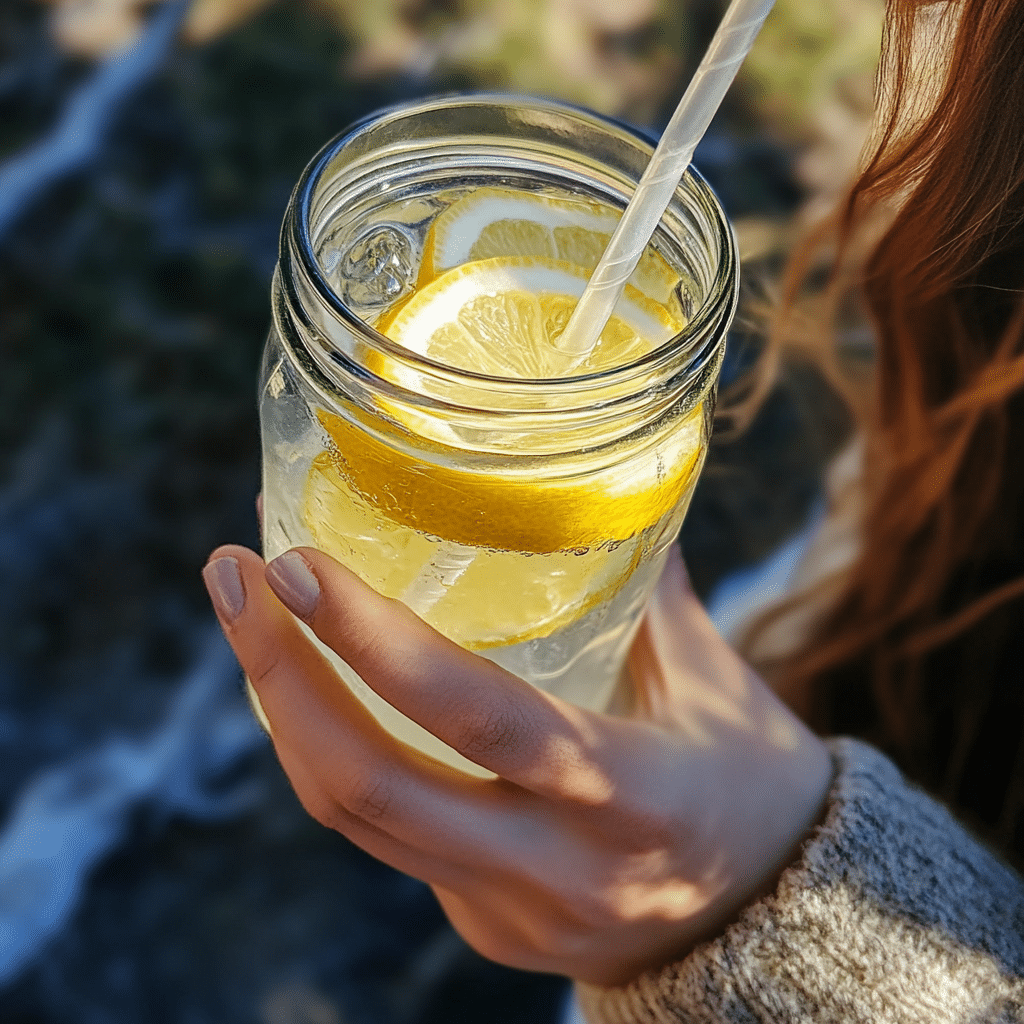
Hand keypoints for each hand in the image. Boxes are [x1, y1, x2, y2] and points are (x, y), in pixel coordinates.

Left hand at [202, 542, 831, 986]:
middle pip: (369, 785)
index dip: (374, 643)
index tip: (296, 564)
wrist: (771, 925)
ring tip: (249, 615)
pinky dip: (331, 755)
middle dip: (279, 672)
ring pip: (354, 818)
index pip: (479, 719)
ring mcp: (508, 909)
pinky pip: (380, 838)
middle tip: (233, 574)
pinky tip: (314, 687)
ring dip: (285, 710)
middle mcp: (553, 866)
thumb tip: (611, 482)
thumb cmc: (753, 783)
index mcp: (628, 795)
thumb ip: (653, 583)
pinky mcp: (483, 925)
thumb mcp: (718, 682)